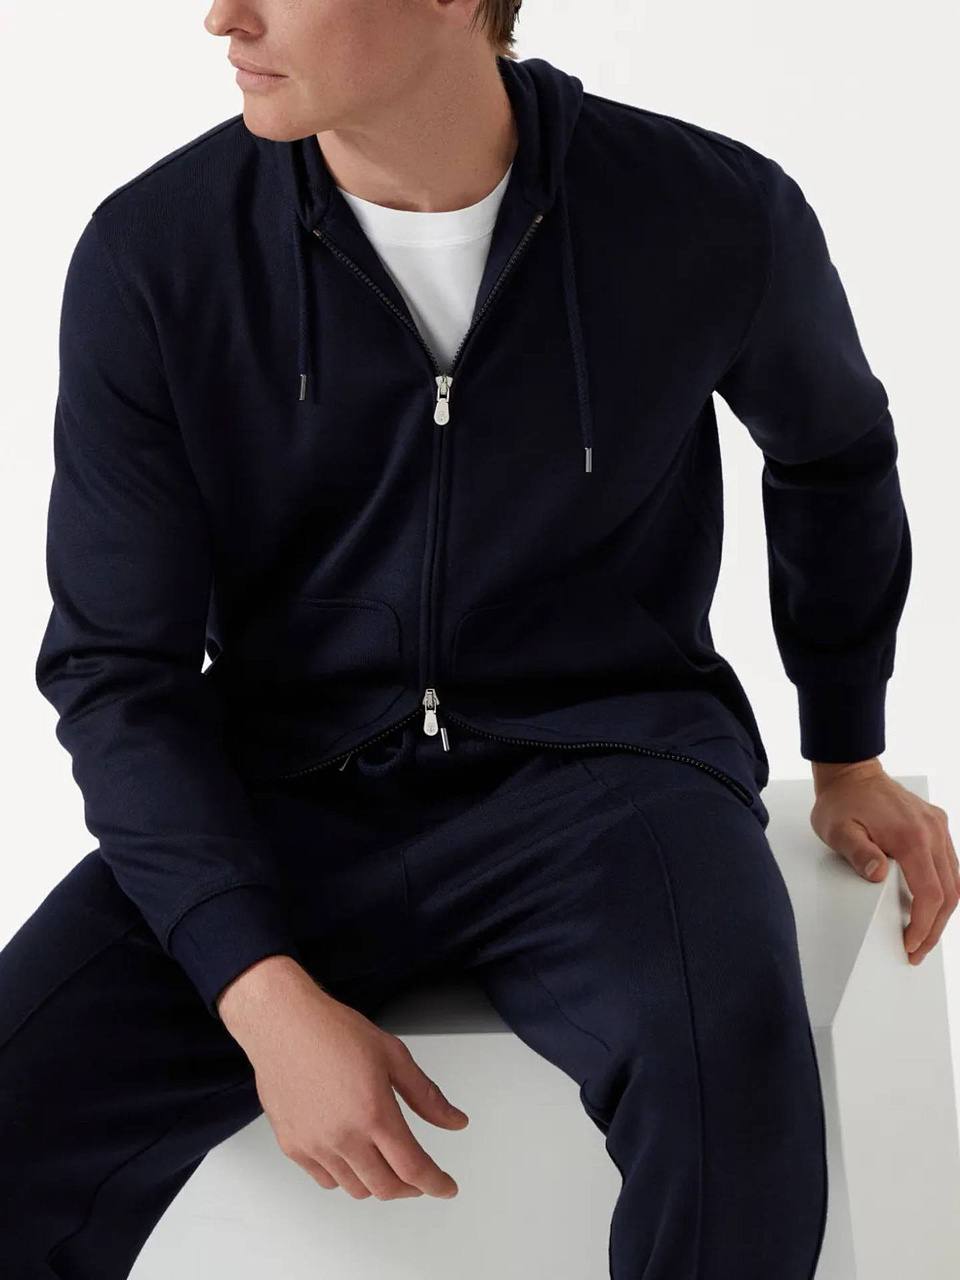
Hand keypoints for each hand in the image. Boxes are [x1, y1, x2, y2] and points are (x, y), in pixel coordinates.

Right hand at [217, 955, 468, 1198]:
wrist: (282, 1023)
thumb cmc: (334, 1031)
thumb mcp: (393, 1055)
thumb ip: (426, 1096)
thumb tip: (456, 1122)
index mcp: (373, 1113)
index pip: (413, 1168)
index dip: (436, 1184)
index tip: (447, 1188)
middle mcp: (343, 1137)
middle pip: (386, 1188)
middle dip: (411, 1188)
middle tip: (421, 1176)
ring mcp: (315, 1145)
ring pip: (356, 1189)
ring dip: (378, 1183)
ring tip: (386, 1161)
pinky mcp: (293, 1146)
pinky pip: (326, 1180)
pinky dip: (346, 1176)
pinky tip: (353, 1155)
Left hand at [810, 759, 959, 963]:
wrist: (851, 773)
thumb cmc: (842, 802)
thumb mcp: (837, 830)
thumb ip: (858, 853)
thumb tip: (879, 874)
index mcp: (912, 836)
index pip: (931, 892)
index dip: (924, 925)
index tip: (911, 944)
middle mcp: (933, 831)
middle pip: (950, 892)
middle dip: (935, 927)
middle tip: (916, 950)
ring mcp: (938, 827)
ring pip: (955, 880)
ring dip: (942, 911)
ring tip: (923, 934)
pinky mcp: (936, 826)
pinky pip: (949, 864)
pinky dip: (944, 889)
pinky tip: (930, 905)